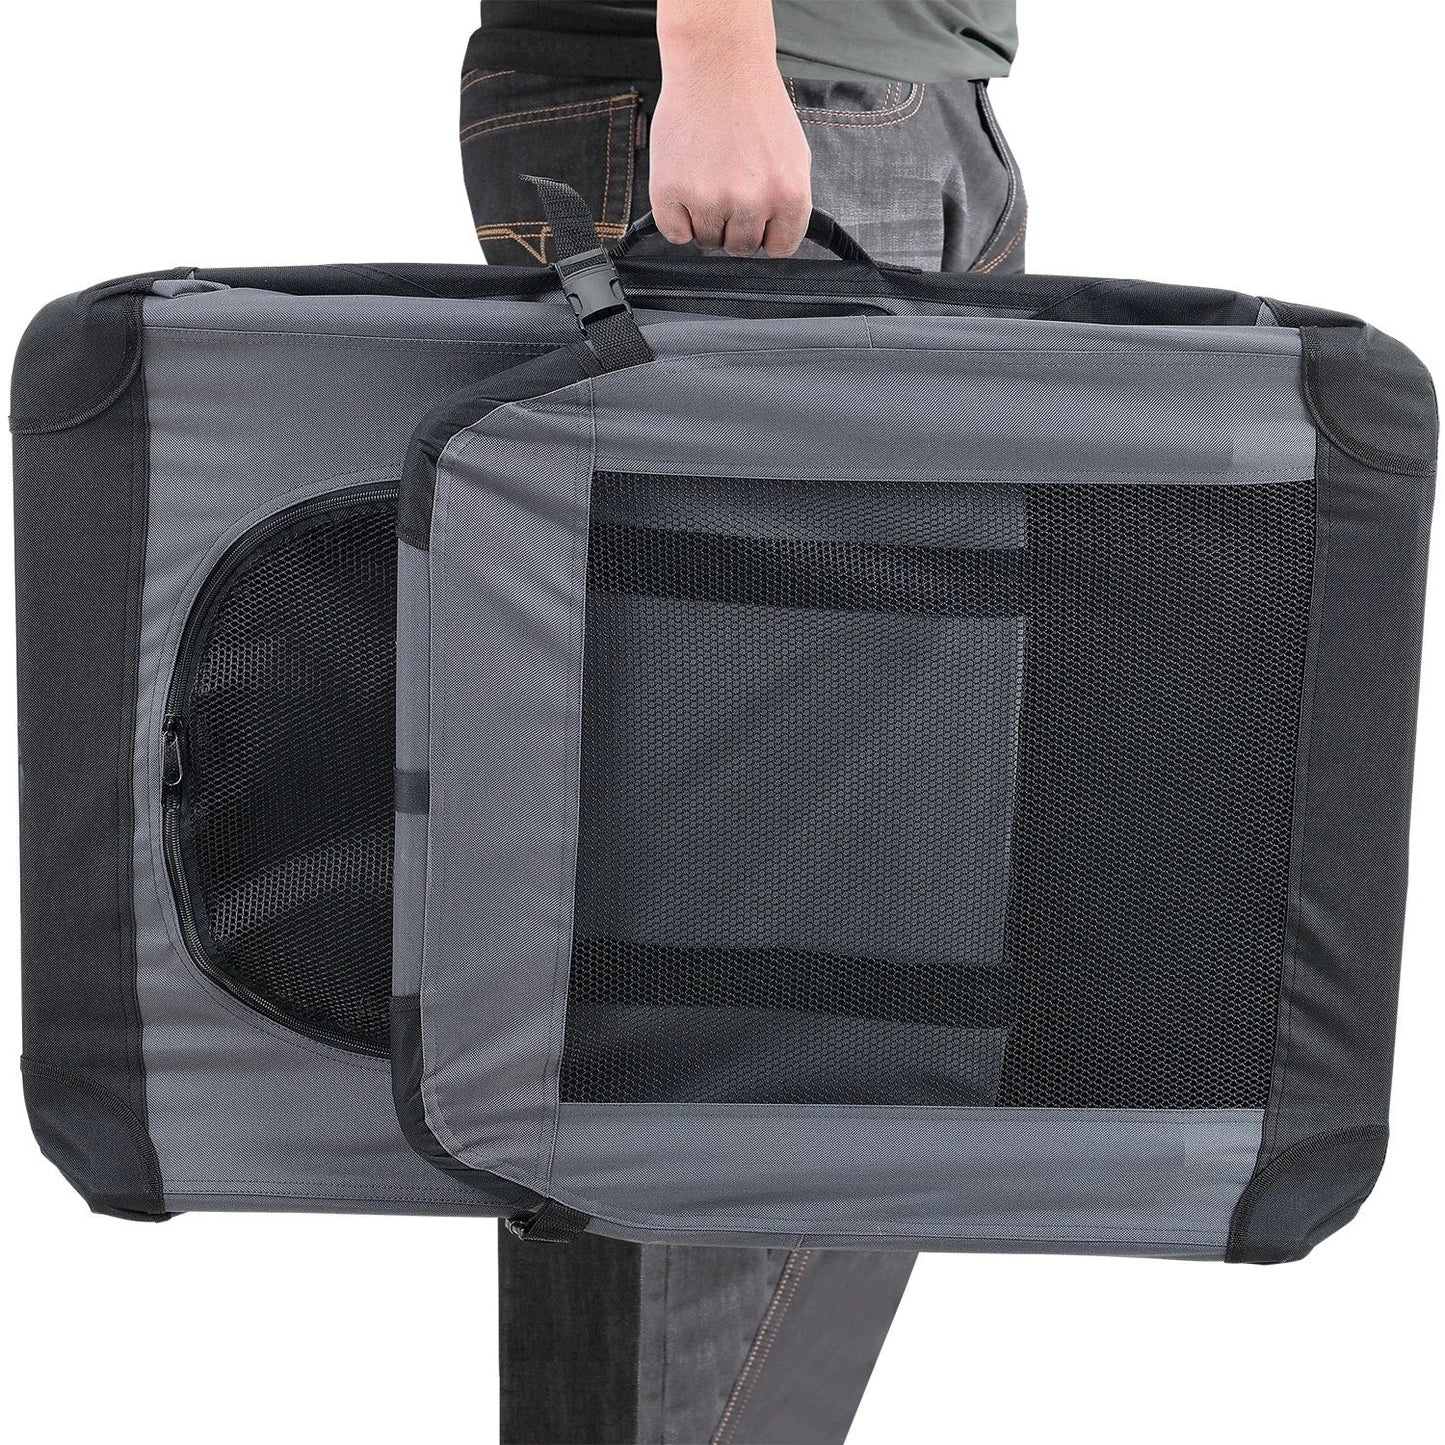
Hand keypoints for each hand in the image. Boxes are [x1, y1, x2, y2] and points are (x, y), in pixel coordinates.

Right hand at [650, 1, 811, 257]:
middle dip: (734, 226)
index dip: (766, 235)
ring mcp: (709, 198)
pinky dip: (677, 219)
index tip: (757, 222)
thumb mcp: (794, 157)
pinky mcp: (671, 192)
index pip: (779, 248)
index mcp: (789, 195)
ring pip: (707, 241)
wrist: (718, 64)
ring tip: (706, 180)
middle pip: (741, 247)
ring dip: (705, 220)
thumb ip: (788, 203)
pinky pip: (675, 234)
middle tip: (726, 189)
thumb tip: (775, 241)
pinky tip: (685, 187)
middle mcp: (751, 201)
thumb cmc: (755, 106)